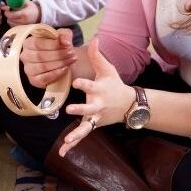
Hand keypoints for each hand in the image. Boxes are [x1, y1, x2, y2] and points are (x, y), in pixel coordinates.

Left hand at [4, 0, 40, 26]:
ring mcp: (23, 26)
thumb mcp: (25, 2)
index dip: (7, 12)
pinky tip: (15, 18)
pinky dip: (12, 22)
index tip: (7, 8)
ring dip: (10, 18)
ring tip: (13, 14)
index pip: (12, 15)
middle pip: (10, 20)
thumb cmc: (31, 7)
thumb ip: (15, 2)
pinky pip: (13, 26)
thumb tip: (5, 4)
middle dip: (8, 15)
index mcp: (24, 14)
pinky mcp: (22, 29)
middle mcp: (24, 21)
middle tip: (9, 11)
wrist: (38, 15)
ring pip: (10, 23)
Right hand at [20, 27, 76, 87]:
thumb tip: (65, 42)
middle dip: (59, 54)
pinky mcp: (34, 80)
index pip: (37, 43)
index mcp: (28, 43)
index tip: (67, 45)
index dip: (53, 45)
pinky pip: (44, 78)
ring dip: (59, 63)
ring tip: (71, 60)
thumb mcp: (63, 36)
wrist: (62, 61)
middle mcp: (25, 56)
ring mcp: (28, 69)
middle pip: (40, 56)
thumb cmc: (59, 47)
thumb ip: (65, 35)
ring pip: (42, 66)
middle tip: (72, 53)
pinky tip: (65, 69)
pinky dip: (56, 73)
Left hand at [58, 39, 133, 156]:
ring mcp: (95, 117)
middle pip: (88, 109)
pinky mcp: (92, 125)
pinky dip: (73, 145)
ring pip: (85, 127)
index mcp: (99, 90)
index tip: (76, 81)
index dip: (83, 83)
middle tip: (70, 110)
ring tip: (67, 141)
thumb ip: (98, 55)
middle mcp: (97, 105)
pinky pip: (81, 136)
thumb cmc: (114, 84)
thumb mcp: (108, 69)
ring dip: (76, 134)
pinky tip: (62, 153)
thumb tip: (94, 37)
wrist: (128, 104)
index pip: (90, 86)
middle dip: (80, 110)